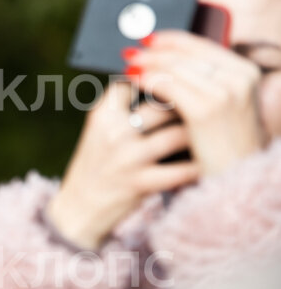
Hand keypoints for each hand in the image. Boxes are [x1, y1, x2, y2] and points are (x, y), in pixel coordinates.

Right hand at [47, 82, 199, 249]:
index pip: (135, 82)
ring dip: (197, 134)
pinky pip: (182, 170)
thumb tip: (166, 86)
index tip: (173, 83)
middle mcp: (113, 132)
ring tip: (208, 132)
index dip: (157, 81)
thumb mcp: (99, 131)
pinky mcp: (140, 182)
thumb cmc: (95, 165)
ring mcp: (127, 157)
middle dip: (186, 106)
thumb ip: (123, 110)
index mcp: (102, 114)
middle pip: (162, 104)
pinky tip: (206, 160)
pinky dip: (197, 165)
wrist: (79, 208)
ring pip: (177, 133)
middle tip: (202, 106)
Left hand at [126, 30, 266, 175]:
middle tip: (132, 50)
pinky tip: (134, 80)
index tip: (150, 38)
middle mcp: (238, 79)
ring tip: (130, 64)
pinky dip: (149, 80)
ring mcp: (223, 94)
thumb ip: (207, 82)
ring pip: (175, 68)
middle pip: (186, 54)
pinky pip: (168, 86)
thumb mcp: (225, 107)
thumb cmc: (224, 144)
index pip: (202, 45)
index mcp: (245, 72)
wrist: (235, 180)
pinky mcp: (205, 111)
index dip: (172, 40)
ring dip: (149, 64)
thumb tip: (170, 59)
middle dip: (155, 51)